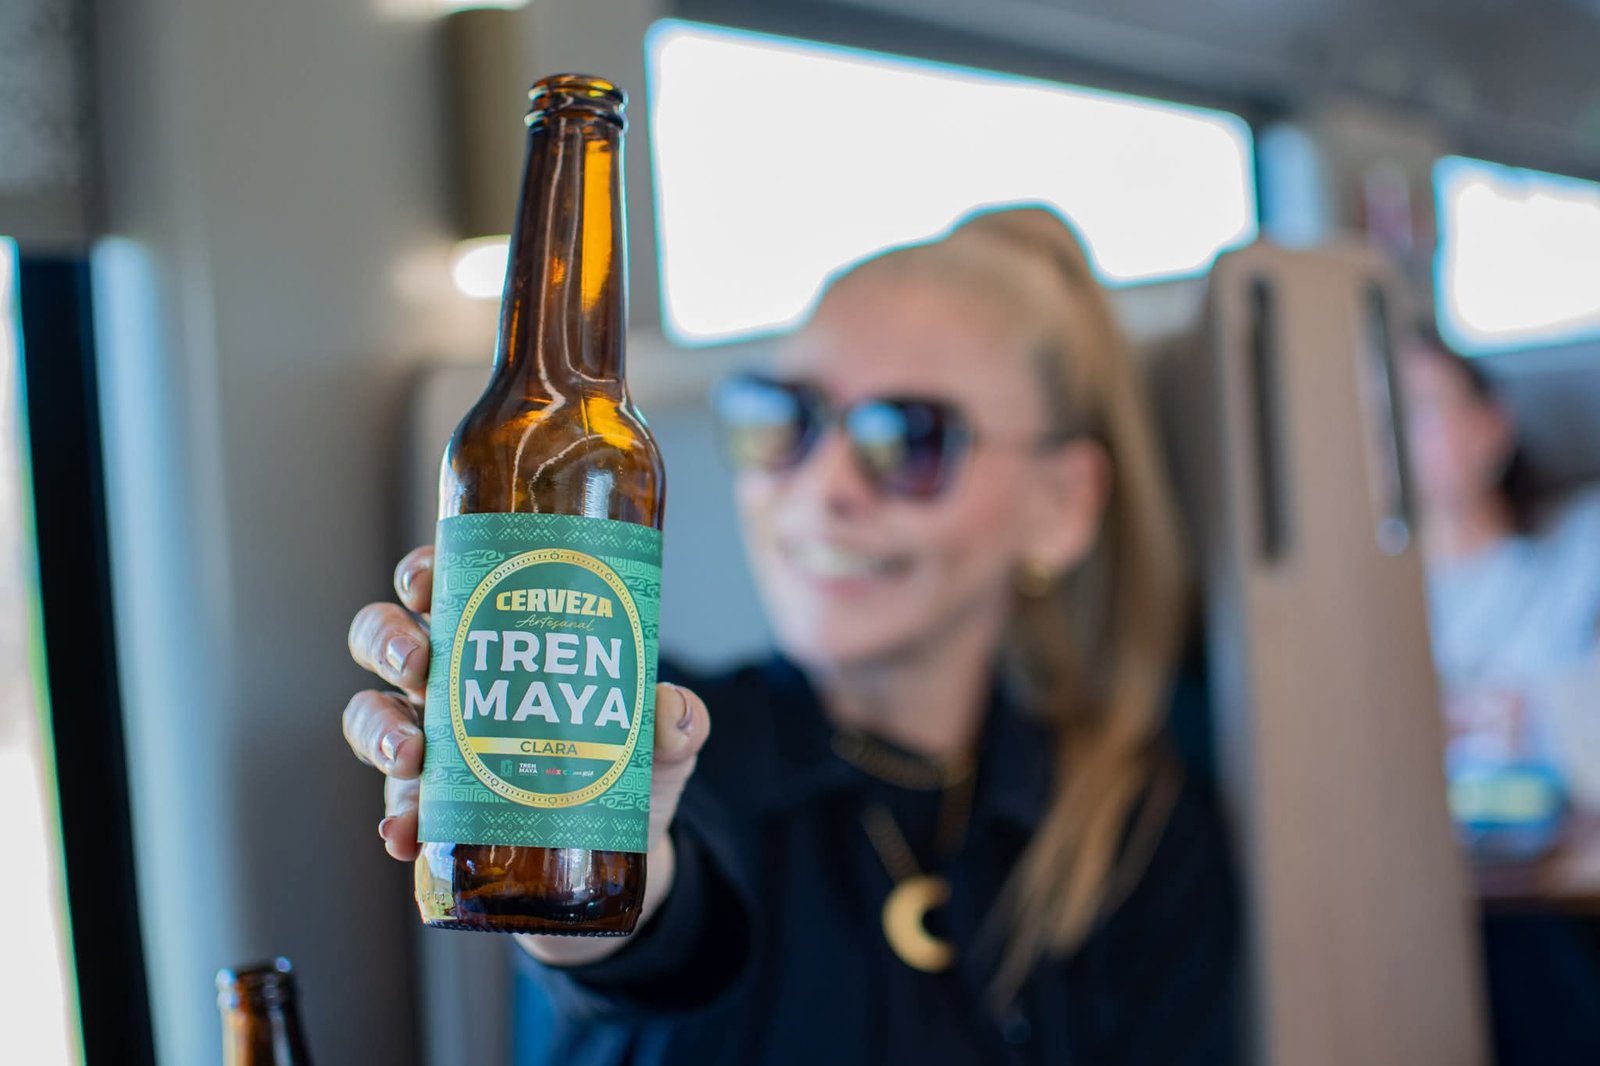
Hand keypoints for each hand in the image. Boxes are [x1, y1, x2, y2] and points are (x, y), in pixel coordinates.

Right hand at [343, 546, 710, 961]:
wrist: (618, 854)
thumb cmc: (627, 767)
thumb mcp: (660, 743)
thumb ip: (675, 724)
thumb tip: (673, 710)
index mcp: (497, 637)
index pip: (443, 584)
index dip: (422, 573)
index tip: (429, 583)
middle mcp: (450, 682)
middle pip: (387, 637)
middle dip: (389, 640)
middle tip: (419, 664)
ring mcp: (430, 745)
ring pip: (371, 714)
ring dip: (377, 729)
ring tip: (410, 756)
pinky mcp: (427, 810)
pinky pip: (392, 809)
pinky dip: (394, 821)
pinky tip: (403, 835)